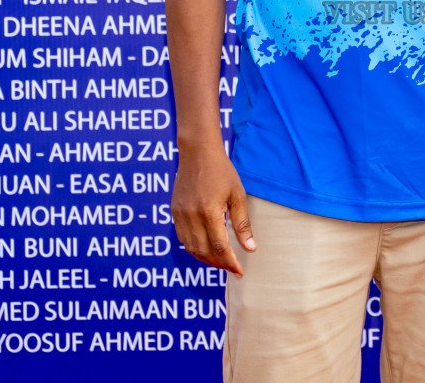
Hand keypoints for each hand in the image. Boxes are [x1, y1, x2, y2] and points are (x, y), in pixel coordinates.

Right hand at [171, 143, 254, 273]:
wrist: (198, 153)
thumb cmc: (222, 172)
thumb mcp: (238, 195)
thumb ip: (242, 224)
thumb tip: (250, 248)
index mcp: (209, 212)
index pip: (220, 247)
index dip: (230, 262)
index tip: (240, 271)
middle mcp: (192, 216)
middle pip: (204, 252)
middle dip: (219, 264)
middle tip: (232, 268)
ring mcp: (180, 214)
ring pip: (191, 248)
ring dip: (205, 259)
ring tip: (221, 262)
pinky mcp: (174, 212)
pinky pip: (183, 238)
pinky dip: (194, 248)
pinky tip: (206, 248)